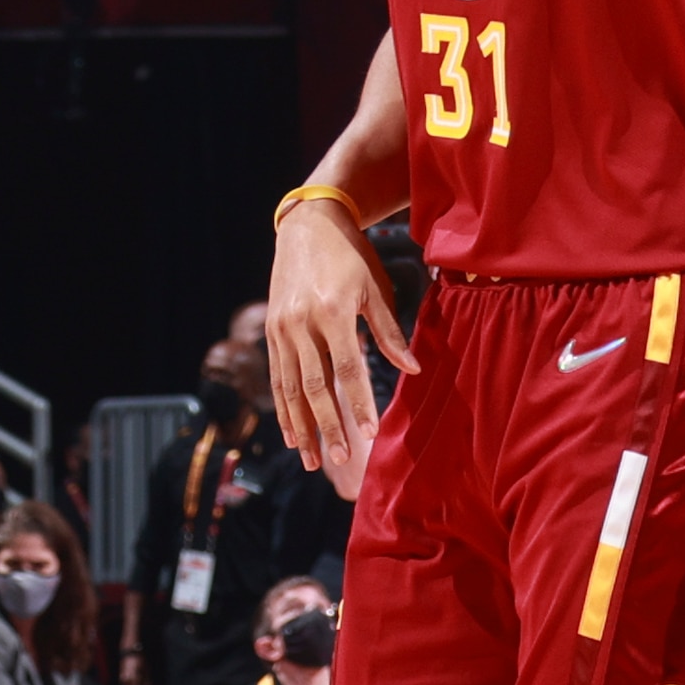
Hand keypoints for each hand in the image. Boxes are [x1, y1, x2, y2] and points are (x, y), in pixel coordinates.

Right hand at [264, 188, 415, 496]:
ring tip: (312, 459)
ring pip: (290, 388)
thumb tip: (413, 370)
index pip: (348, 369)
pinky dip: (283, 407)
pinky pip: (276, 376)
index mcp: (332, 312)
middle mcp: (301, 324)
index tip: (372, 432)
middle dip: (328, 426)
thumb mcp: (375, 287)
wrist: (308, 225)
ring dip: (301, 426)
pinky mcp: (271, 331)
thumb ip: (390, 332)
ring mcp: (281, 329)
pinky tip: (291, 433)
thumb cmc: (351, 256)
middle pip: (314, 386)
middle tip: (341, 459)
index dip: (359, 403)